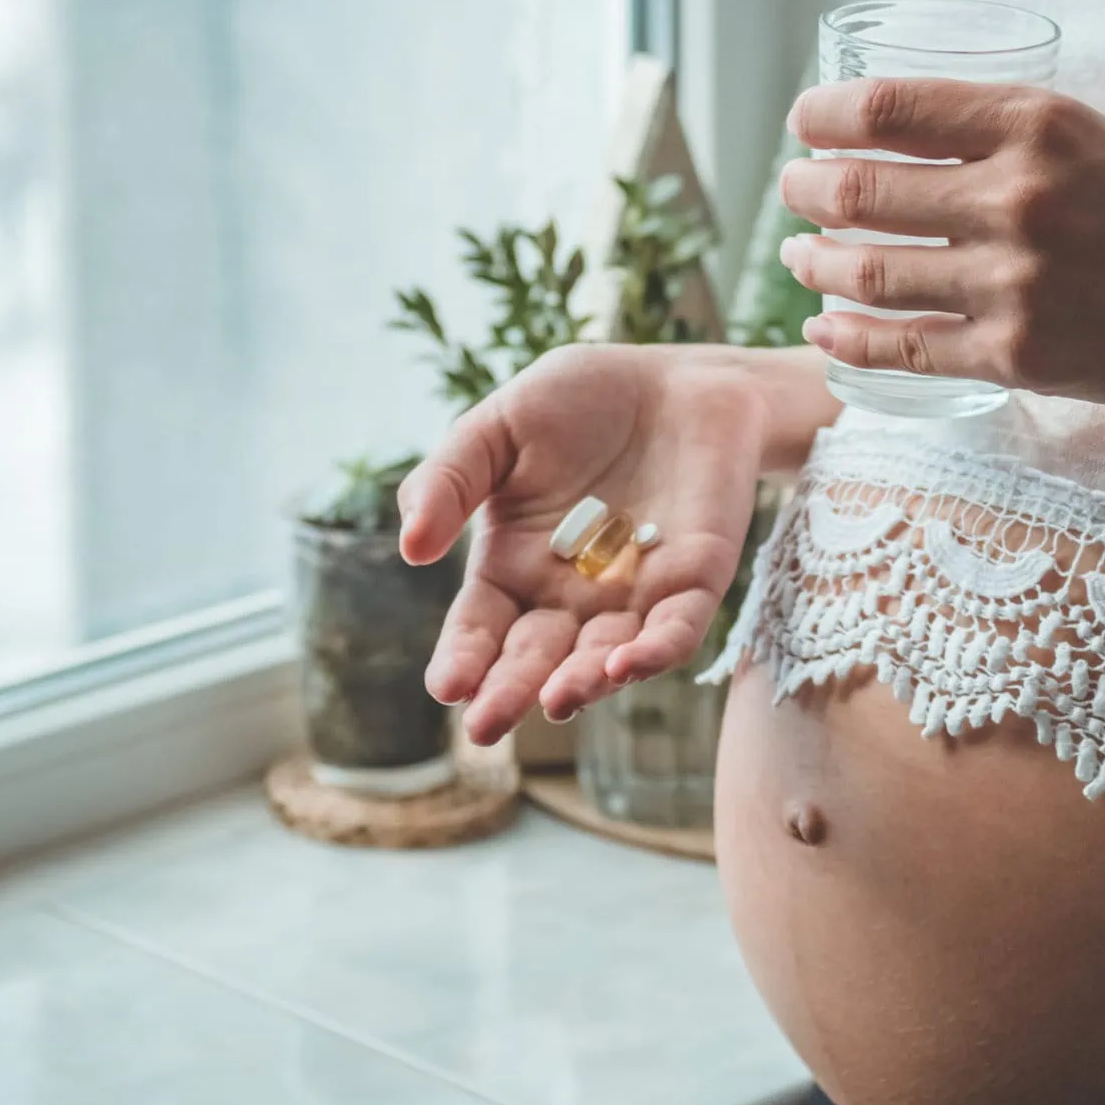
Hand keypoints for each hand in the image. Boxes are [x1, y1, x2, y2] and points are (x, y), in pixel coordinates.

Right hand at [397, 344, 764, 745]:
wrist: (676, 378)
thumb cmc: (578, 401)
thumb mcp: (496, 428)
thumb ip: (448, 480)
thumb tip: (410, 549)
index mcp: (513, 568)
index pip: (481, 629)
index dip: (463, 660)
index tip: (446, 687)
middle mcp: (569, 597)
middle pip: (535, 658)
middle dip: (511, 693)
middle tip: (486, 726)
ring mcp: (633, 597)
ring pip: (604, 659)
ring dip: (581, 684)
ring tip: (557, 700)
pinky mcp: (694, 583)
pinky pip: (675, 631)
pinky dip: (654, 651)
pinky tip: (625, 665)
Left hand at [776, 78, 1104, 415]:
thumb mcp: (1103, 135)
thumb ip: (1012, 132)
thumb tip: (910, 130)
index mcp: (1039, 123)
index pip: (889, 109)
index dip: (825, 115)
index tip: (804, 123)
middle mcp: (1017, 198)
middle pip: (860, 190)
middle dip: (805, 187)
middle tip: (791, 188)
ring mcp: (1012, 284)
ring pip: (867, 271)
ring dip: (813, 261)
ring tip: (796, 253)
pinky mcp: (1016, 356)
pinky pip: (900, 347)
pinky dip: (845, 339)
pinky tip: (821, 328)